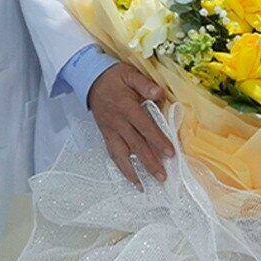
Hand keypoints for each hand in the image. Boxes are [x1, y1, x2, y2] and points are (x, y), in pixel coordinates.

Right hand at [87, 62, 174, 185]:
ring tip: (145, 186)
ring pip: (122, 154)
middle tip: (163, 177)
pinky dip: (122, 168)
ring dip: (135, 171)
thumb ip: (145, 85)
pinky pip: (113, 154)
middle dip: (150, 162)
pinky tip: (132, 179)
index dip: (158, 140)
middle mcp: (118, 122)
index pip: (145, 127)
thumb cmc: (114, 77)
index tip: (170, 153)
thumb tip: (160, 93)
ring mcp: (110, 131)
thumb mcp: (130, 74)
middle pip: (136, 145)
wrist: (90, 80)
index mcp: (126, 107)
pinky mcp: (106, 135)